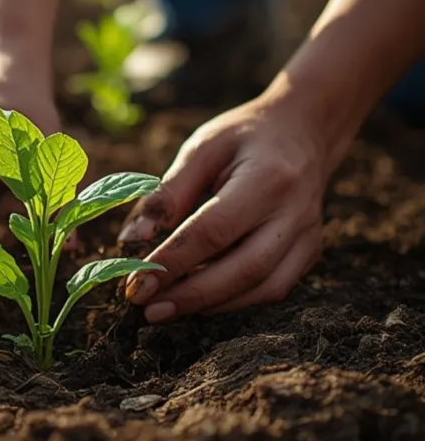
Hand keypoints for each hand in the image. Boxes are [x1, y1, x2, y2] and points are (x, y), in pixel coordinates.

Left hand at [120, 94, 333, 321]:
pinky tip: (200, 300)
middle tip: (148, 309)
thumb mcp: (202, 149)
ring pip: (263, 288)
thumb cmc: (244, 137)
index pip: (214, 231)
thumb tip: (130, 239)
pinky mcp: (309, 252)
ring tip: (166, 309)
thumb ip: (168, 193)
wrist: (304, 131)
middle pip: (244, 269)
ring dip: (211, 305)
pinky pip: (273, 289)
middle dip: (191, 295)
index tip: (135, 285)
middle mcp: (295, 212)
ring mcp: (308, 236)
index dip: (172, 262)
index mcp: (267, 178)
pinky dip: (234, 301)